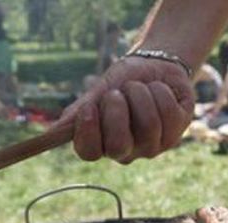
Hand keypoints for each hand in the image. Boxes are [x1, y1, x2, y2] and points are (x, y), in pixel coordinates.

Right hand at [56, 56, 194, 163]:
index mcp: (101, 143)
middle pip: (118, 145)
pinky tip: (160, 90)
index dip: (88, 130)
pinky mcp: (177, 132)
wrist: (155, 64)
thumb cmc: (123, 81)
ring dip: (141, 94)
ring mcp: (153, 145)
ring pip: (148, 125)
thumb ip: (78, 112)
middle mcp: (126, 151)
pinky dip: (160, 90)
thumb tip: (50, 135)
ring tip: (140, 87)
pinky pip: (167, 112)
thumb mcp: (98, 92)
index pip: (88, 152)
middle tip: (119, 93)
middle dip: (117, 110)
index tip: (90, 106)